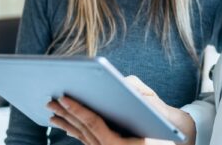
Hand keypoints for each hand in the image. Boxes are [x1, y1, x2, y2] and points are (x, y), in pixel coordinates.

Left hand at [47, 76, 194, 144]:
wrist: (170, 144)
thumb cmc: (164, 128)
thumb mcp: (156, 110)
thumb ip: (143, 95)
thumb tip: (125, 83)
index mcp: (118, 144)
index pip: (93, 124)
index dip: (78, 110)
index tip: (65, 98)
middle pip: (83, 129)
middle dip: (67, 114)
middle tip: (52, 101)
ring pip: (82, 135)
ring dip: (66, 122)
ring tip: (52, 112)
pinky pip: (87, 139)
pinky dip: (74, 130)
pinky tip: (65, 124)